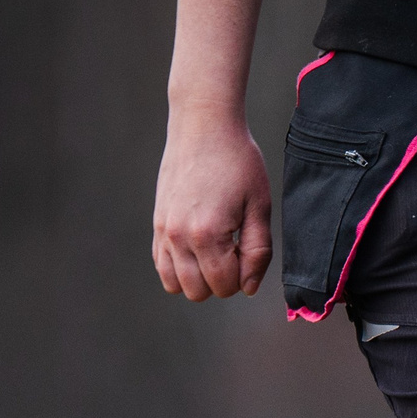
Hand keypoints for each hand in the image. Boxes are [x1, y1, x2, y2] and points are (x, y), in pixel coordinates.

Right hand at [152, 108, 273, 299]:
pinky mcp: (156, 223)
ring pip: (176, 284)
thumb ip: (258, 252)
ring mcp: (162, 231)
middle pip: (199, 291)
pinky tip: (199, 246)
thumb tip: (248, 288)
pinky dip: (180, 267)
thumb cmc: (238, 162)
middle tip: (233, 246)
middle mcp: (178, 236)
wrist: (203, 126)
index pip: (226, 286)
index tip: (247, 245)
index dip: (244, 274)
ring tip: (216, 248)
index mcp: (207, 234)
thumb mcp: (259, 206)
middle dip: (222, 279)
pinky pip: (162, 265)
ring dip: (199, 277)